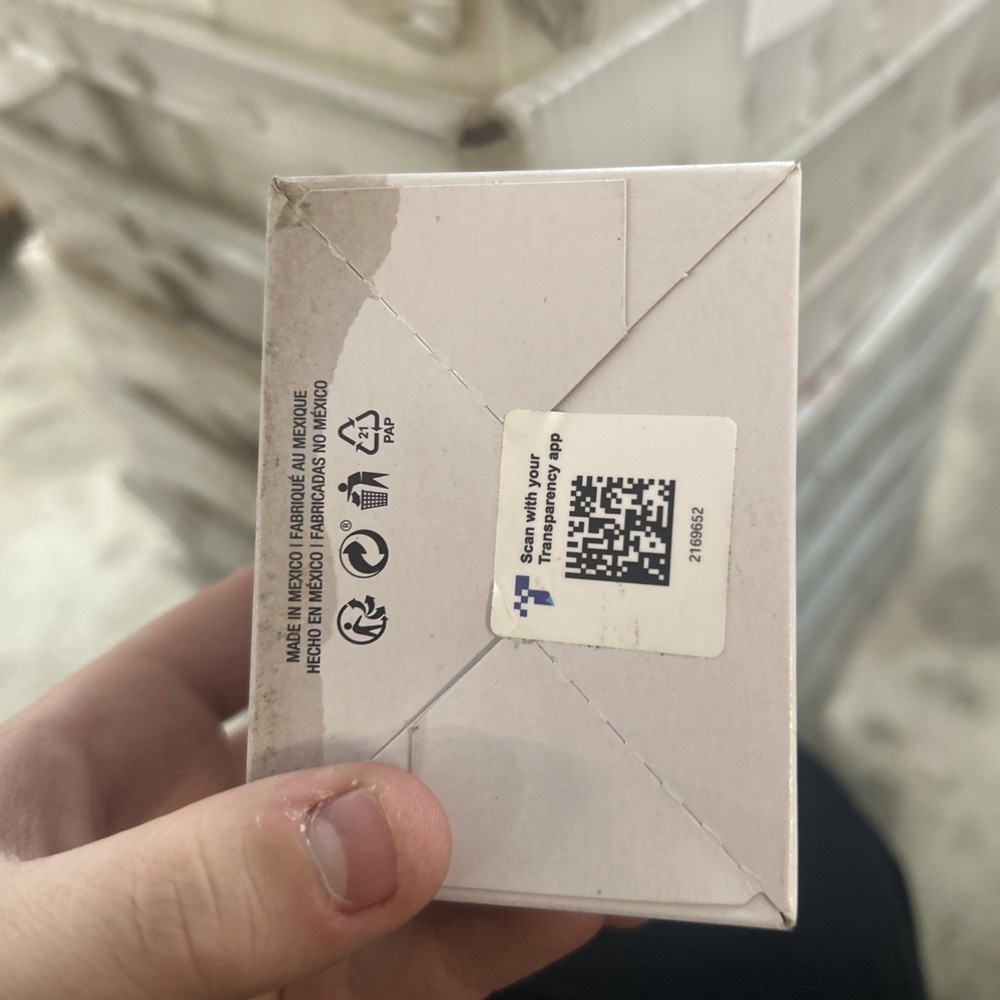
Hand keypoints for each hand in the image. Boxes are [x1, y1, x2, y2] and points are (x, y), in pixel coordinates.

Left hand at [0, 568, 608, 998]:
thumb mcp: (28, 945)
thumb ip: (182, 889)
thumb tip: (387, 830)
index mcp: (101, 755)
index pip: (240, 630)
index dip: (342, 579)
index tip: (456, 545)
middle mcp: (199, 828)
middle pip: (350, 732)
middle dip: (453, 694)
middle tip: (569, 650)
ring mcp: (266, 927)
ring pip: (404, 849)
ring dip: (503, 811)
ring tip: (610, 762)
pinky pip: (425, 962)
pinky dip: (505, 929)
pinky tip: (582, 894)